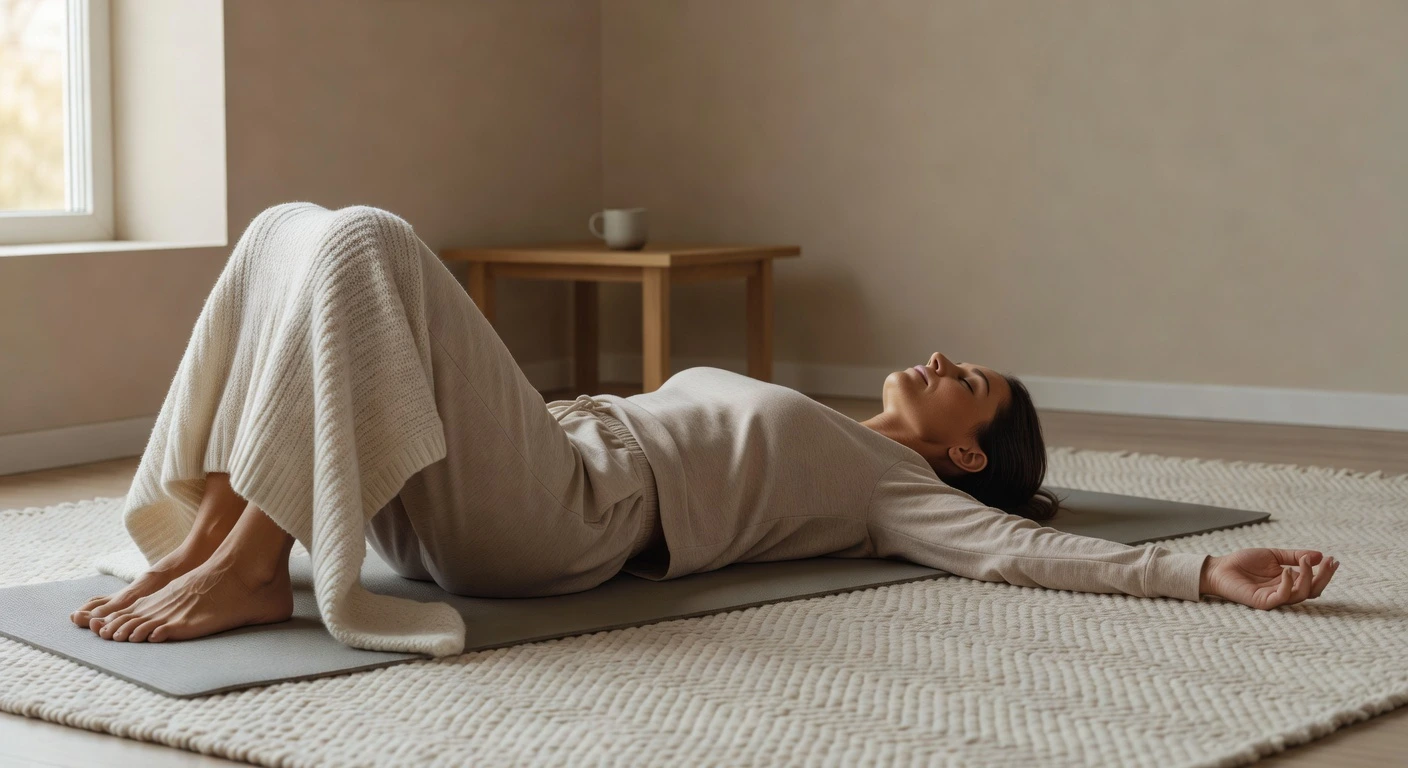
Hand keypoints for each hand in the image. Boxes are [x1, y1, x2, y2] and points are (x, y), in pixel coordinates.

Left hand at [1199, 548, 1338, 609]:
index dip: (1325, 573)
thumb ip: (1294, 556)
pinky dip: (1288, 584)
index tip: (1334, 560)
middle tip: (1329, 562)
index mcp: (1289, 582)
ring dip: (1307, 577)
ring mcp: (1275, 598)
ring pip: (1301, 595)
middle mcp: (1285, 592)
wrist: (1220, 568)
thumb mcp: (1273, 555)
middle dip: (1324, 577)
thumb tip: (1319, 555)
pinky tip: (1287, 571)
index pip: (1313, 582)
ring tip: (1303, 561)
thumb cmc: (1244, 562)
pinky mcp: (1264, 602)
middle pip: (1313, 591)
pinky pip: (1282, 597)